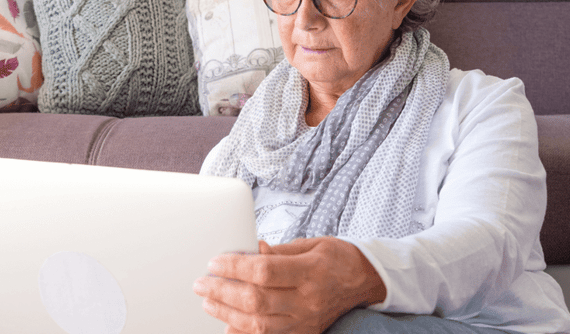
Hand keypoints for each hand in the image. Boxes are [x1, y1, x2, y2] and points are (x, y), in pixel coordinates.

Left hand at [193, 237, 385, 333]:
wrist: (366, 281)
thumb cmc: (338, 258)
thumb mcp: (311, 244)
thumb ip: (278, 252)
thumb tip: (248, 250)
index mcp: (311, 271)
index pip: (264, 271)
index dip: (235, 267)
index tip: (215, 262)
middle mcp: (309, 300)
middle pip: (257, 300)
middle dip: (223, 292)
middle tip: (202, 284)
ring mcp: (306, 321)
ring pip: (259, 324)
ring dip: (227, 314)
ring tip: (208, 302)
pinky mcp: (305, 333)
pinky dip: (245, 333)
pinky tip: (228, 325)